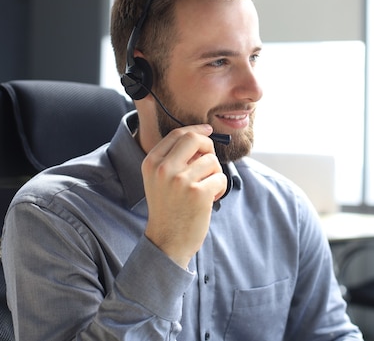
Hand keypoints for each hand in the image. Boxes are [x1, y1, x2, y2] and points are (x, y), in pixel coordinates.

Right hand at [141, 124, 226, 267]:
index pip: (177, 134)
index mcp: (152, 163)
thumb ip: (174, 159)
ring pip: (212, 161)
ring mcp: (180, 180)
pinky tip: (211, 200)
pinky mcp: (198, 193)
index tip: (208, 132)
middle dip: (209, 146)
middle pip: (194, 139)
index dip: (196, 131)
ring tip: (206, 190)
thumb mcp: (159, 180)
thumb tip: (202, 137)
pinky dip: (221, 188)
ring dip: (216, 174)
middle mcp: (163, 169)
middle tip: (210, 162)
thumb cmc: (169, 209)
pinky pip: (221, 178)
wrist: (167, 242)